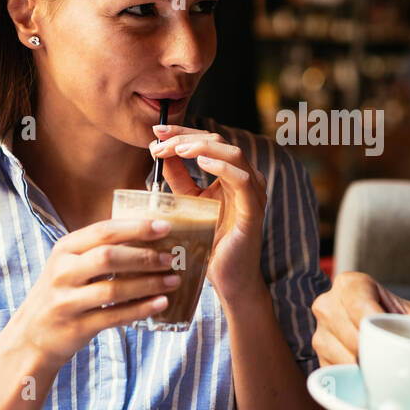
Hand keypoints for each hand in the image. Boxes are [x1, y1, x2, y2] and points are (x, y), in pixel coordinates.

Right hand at [10, 217, 179, 368]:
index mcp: (65, 249)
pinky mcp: (76, 327)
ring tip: (173, 280)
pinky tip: (160, 303)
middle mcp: (63, 272)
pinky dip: (140, 309)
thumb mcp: (71, 264)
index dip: (137, 227)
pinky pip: (114, 316)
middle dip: (145, 256)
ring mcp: (67, 301)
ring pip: (113, 289)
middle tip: (171, 258)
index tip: (165, 227)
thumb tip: (151, 237)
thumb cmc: (63, 292)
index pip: (104, 231)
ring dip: (148, 284)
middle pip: (109, 257)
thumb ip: (100, 250)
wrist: (31, 335)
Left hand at [149, 124, 266, 299]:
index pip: (208, 142)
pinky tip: (201, 162)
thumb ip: (178, 178)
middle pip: (218, 142)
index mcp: (231, 174)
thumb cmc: (210, 243)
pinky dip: (222, 166)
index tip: (156, 131)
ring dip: (202, 147)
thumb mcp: (188, 203)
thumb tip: (159, 151)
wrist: (228, 278)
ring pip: (233, 154)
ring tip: (177, 149)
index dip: (182, 132)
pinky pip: (242, 180)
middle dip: (186, 137)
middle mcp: (246, 178)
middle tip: (159, 141)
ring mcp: (253, 193)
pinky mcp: (253, 210)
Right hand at [309, 271, 409, 366]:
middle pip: (350, 334)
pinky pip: (337, 373)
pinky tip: (372, 375)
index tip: (390, 339)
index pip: (357, 304)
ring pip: (343, 356)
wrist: (386, 335)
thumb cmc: (401, 320)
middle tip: (396, 358)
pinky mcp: (320, 359)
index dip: (374, 324)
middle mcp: (327, 305)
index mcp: (349, 284)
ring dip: (368, 365)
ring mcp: (320, 333)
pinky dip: (357, 378)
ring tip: (386, 365)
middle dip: (375, 349)